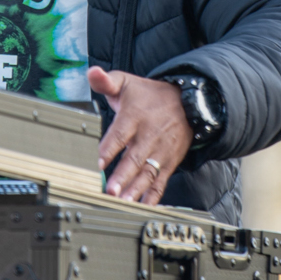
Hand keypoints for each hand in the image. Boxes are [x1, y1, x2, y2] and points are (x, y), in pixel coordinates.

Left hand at [88, 69, 190, 205]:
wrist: (188, 103)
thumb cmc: (149, 96)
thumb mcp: (127, 82)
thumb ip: (106, 81)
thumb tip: (92, 72)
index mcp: (135, 116)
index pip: (120, 134)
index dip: (109, 148)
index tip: (97, 162)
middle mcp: (149, 136)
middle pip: (135, 158)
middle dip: (122, 175)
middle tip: (110, 190)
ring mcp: (161, 151)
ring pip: (148, 172)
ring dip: (135, 189)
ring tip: (123, 202)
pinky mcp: (169, 162)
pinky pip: (161, 181)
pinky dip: (153, 196)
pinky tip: (143, 207)